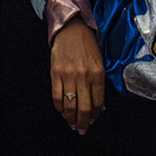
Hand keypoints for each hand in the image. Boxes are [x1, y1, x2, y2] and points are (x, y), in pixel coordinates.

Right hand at [50, 17, 104, 134]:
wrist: (72, 27)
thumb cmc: (87, 43)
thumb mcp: (99, 62)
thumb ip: (99, 84)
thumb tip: (99, 106)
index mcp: (97, 73)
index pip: (97, 102)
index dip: (95, 115)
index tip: (92, 121)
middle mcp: (84, 76)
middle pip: (84, 108)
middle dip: (83, 123)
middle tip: (81, 129)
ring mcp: (69, 75)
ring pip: (69, 105)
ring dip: (70, 118)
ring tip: (71, 123)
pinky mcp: (56, 73)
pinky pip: (56, 96)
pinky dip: (59, 107)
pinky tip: (62, 111)